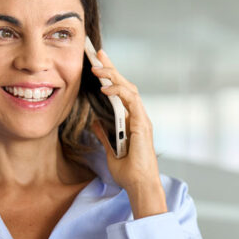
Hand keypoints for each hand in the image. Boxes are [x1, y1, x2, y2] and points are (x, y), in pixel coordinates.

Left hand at [88, 50, 166, 218]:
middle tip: (98, 53)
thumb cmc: (128, 172)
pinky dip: (118, 91)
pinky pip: (131, 101)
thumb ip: (104, 135)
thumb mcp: (110, 150)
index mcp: (132, 121)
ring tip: (97, 67)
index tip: (98, 63)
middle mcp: (139, 116)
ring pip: (129, 88)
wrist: (139, 185)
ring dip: (113, 75)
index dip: (111, 76)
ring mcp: (142, 119)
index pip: (121, 92)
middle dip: (112, 68)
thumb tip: (95, 122)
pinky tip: (105, 87)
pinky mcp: (142, 123)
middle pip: (125, 85)